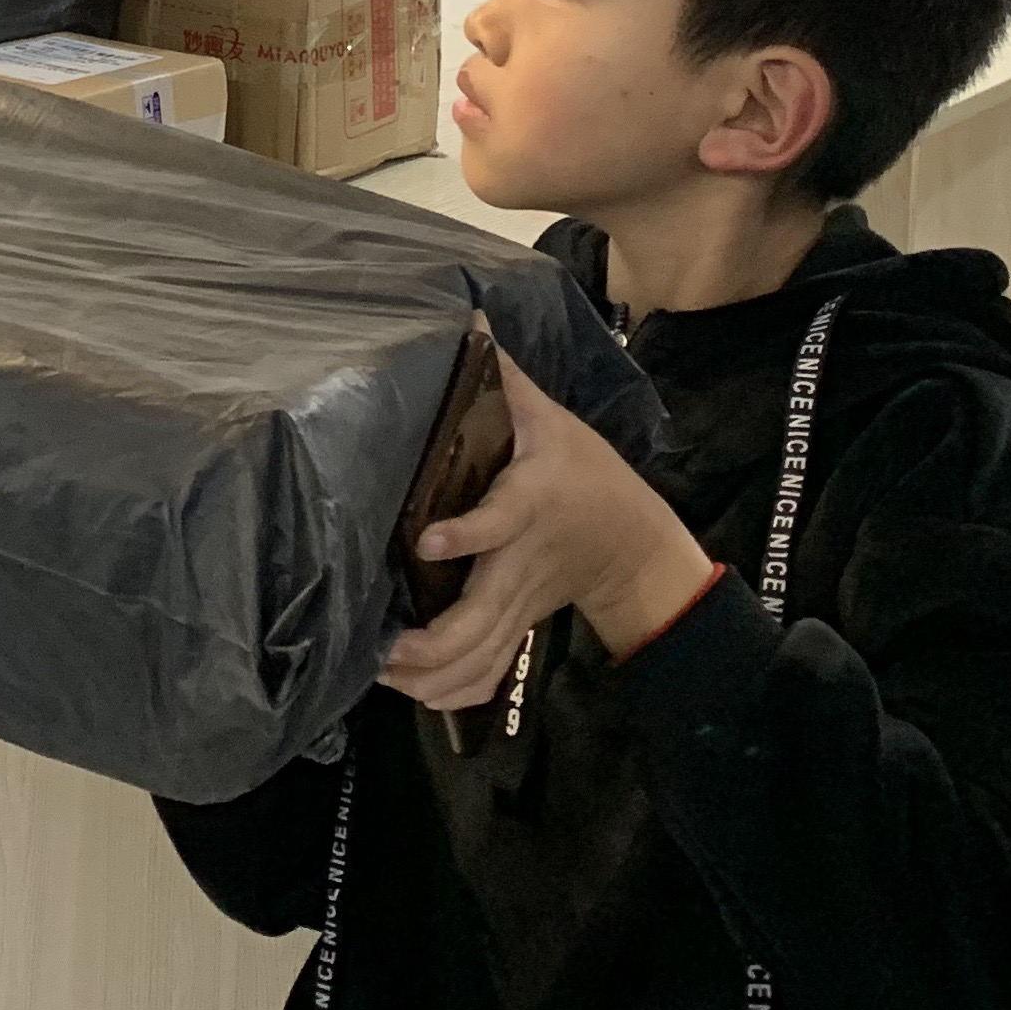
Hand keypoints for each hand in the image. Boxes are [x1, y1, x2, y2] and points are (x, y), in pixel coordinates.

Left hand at [379, 353, 716, 712]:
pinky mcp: (516, 628)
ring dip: (429, 677)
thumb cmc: (584, 472)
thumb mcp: (549, 417)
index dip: (468, 535)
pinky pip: (484, 674)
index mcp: (530, 507)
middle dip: (426, 644)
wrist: (636, 544)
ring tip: (378, 669)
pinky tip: (405, 687)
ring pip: (479, 660)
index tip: (427, 542)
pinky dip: (447, 692)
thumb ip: (502, 376)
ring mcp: (518, 606)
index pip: (501, 523)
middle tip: (374, 644)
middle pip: (481, 622)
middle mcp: (519, 566)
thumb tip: (465, 317)